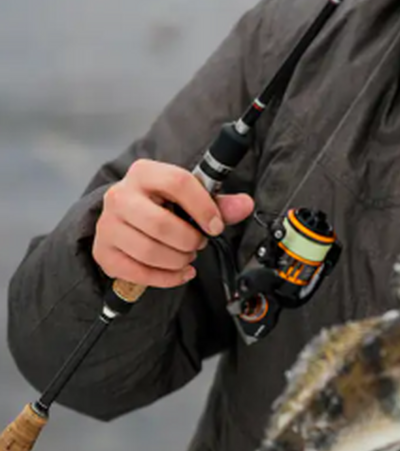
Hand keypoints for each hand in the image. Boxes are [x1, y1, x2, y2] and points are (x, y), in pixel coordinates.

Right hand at [92, 159, 254, 287]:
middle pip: (160, 224)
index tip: (216, 226)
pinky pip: (138, 272)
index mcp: (144, 173)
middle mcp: (120, 196)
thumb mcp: (191, 197)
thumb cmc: (162, 204)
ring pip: (149, 251)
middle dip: (189, 240)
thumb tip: (245, 205)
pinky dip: (166, 278)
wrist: (126, 218)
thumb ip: (219, 202)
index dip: (203, 208)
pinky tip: (179, 272)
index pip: (177, 183)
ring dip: (178, 260)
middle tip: (199, 243)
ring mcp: (108, 225)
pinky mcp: (103, 253)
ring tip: (187, 255)